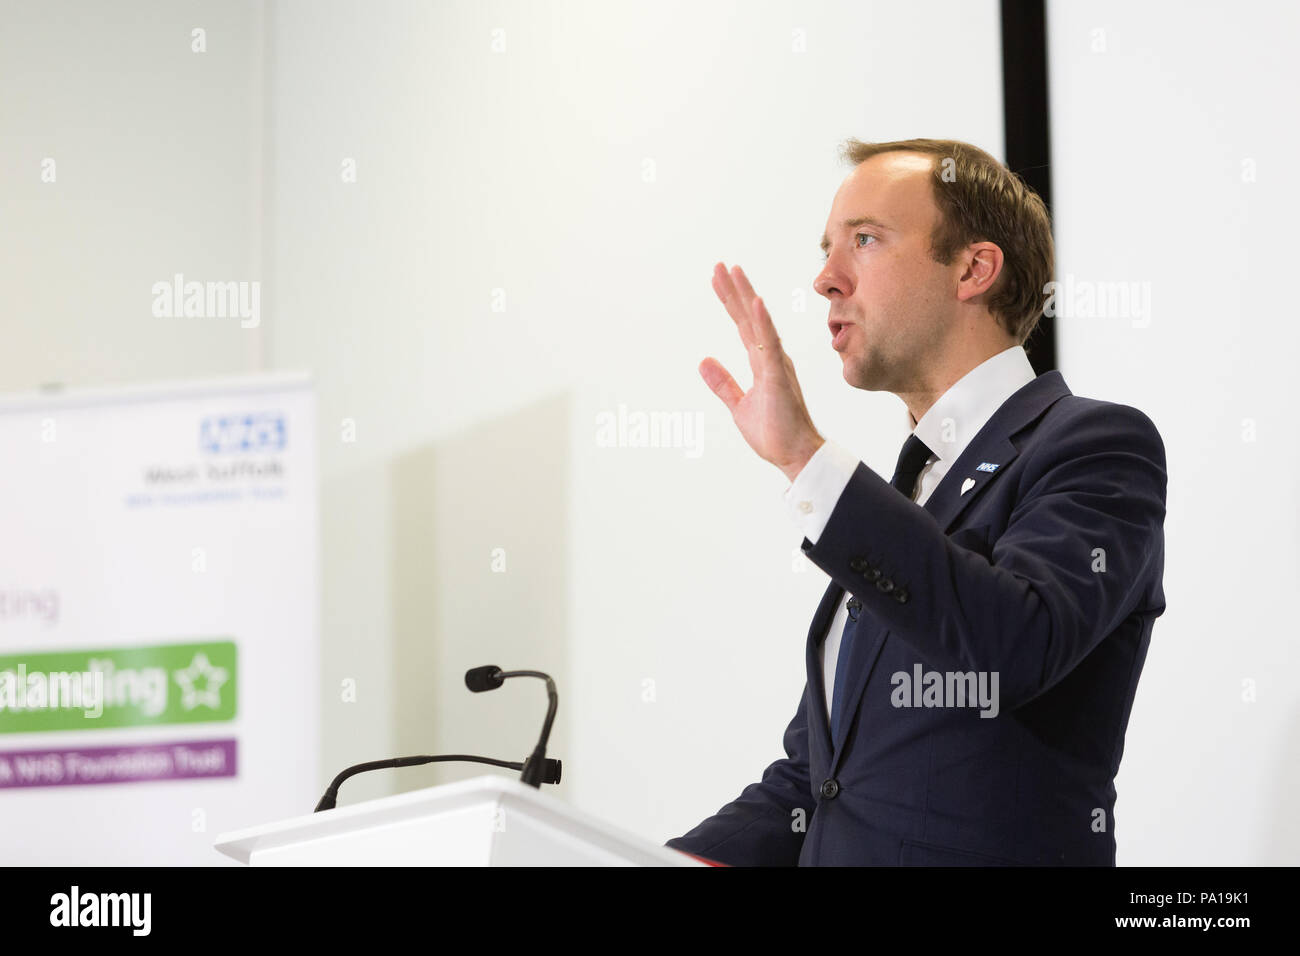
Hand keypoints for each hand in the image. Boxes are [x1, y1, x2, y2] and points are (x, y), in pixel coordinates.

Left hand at [699, 262, 823, 482]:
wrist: (794, 456)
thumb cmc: (774, 433)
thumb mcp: (739, 405)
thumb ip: (722, 383)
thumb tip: (703, 361)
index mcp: (763, 362)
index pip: (744, 325)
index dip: (731, 302)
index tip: (719, 280)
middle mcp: (771, 358)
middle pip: (749, 317)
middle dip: (734, 290)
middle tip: (720, 265)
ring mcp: (776, 365)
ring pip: (759, 323)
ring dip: (746, 296)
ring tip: (734, 271)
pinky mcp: (778, 377)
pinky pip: (770, 345)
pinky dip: (763, 323)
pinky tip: (756, 302)